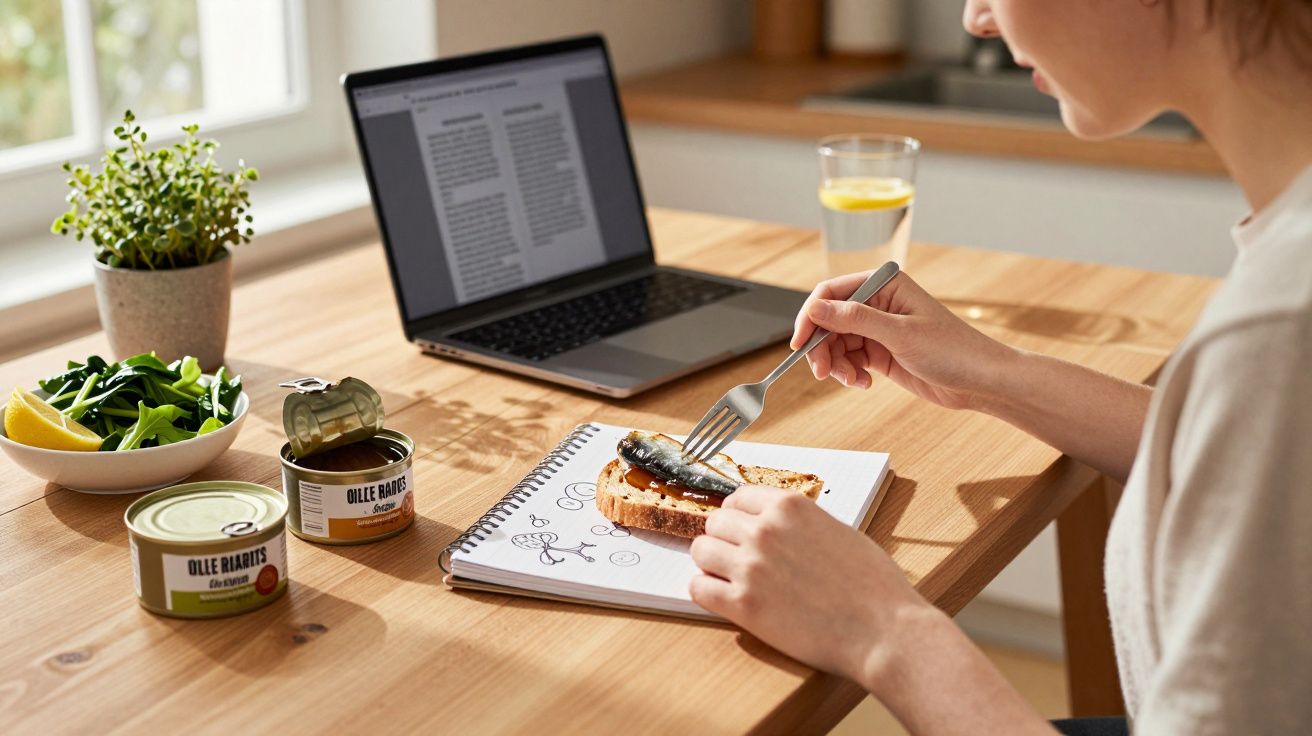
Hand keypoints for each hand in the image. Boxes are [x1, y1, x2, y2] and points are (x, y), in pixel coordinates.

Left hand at [689, 485, 937, 685]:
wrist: (884, 630)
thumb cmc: (874, 586)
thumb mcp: (840, 532)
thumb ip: (802, 525)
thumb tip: (781, 526)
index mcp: (791, 507)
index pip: (738, 498)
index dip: (737, 517)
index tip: (740, 530)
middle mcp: (766, 530)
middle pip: (715, 522)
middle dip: (724, 540)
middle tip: (736, 559)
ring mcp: (751, 566)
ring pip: (700, 550)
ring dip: (711, 564)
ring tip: (729, 579)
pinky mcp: (744, 605)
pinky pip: (699, 588)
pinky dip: (706, 592)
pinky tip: (724, 599)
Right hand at [791, 270, 1014, 409]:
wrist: (980, 382)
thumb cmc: (953, 350)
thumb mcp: (900, 333)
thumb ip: (855, 319)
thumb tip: (816, 308)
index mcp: (885, 285)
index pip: (831, 292)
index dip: (811, 316)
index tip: (799, 343)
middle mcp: (878, 303)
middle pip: (828, 321)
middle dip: (822, 347)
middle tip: (823, 372)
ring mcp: (878, 328)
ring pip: (835, 343)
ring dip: (836, 365)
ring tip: (852, 381)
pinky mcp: (880, 352)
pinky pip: (849, 360)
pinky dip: (849, 374)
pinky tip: (864, 383)